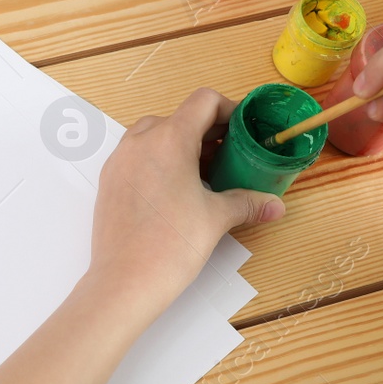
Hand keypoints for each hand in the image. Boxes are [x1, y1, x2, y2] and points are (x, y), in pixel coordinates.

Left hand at [86, 88, 285, 323]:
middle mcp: (139, 142)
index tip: (242, 131)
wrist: (125, 282)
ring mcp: (119, 161)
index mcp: (169, 139)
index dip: (229, 110)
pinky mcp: (108, 181)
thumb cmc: (169, 246)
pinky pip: (136, 157)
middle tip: (228, 157)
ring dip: (180, 145)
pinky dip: (157, 161)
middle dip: (206, 132)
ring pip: (154, 135)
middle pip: (179, 117)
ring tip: (202, 175)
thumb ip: (248, 202)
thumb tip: (274, 204)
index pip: (203, 101)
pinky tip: (174, 192)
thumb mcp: (217, 218)